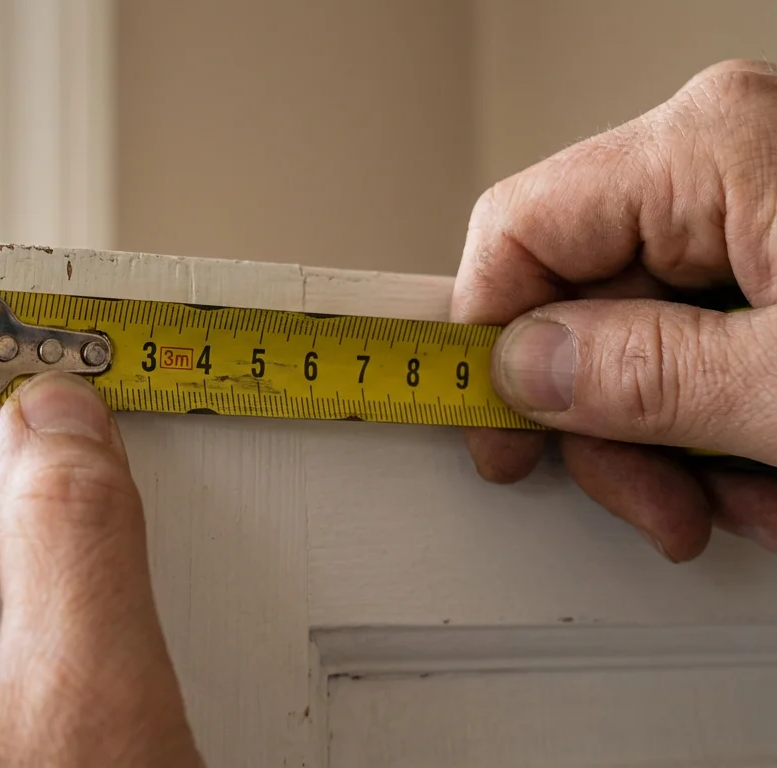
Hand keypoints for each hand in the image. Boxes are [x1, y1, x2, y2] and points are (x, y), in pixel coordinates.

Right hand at [454, 59, 776, 562]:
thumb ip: (641, 377)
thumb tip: (524, 373)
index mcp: (712, 148)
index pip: (516, 231)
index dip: (484, 344)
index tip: (486, 432)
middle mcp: (729, 157)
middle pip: (581, 297)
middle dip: (607, 422)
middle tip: (650, 502)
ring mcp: (764, 202)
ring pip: (644, 331)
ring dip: (673, 440)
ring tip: (742, 500)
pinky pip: (710, 336)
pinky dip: (728, 419)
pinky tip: (772, 469)